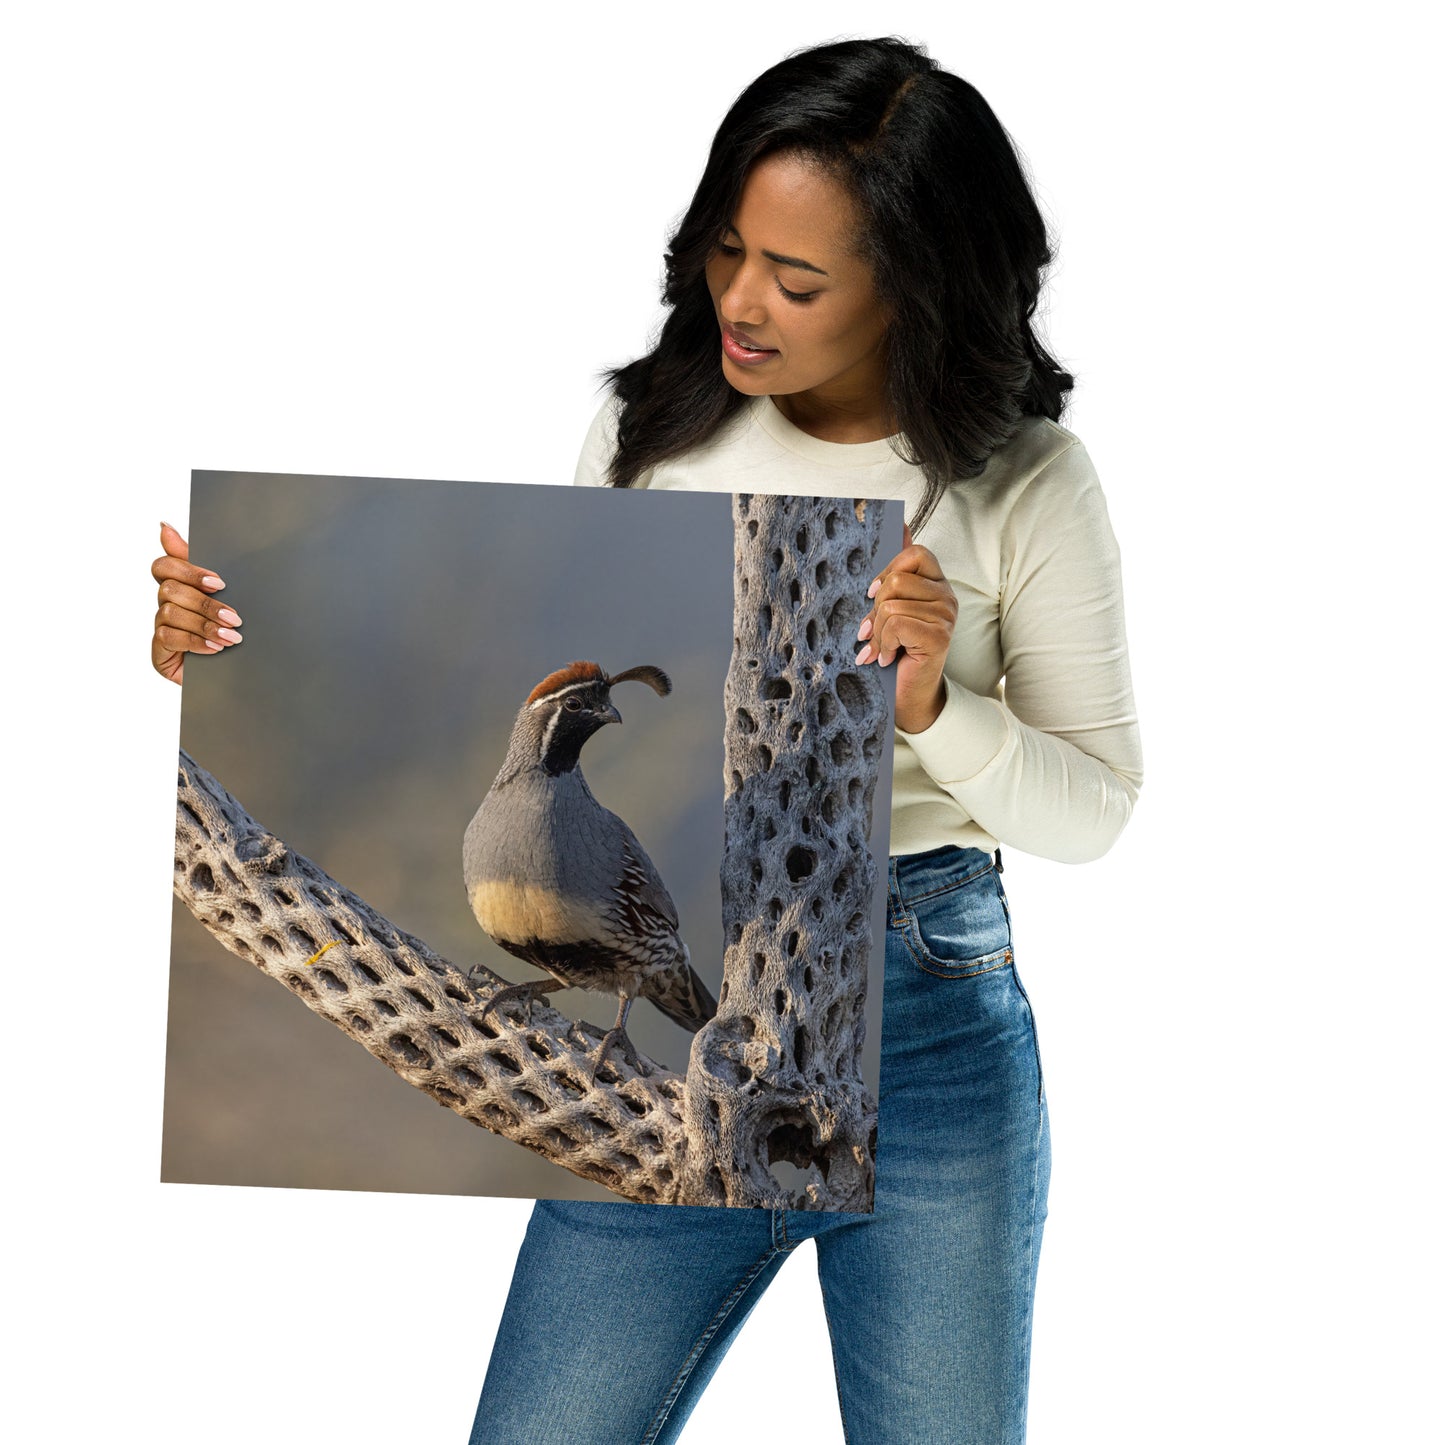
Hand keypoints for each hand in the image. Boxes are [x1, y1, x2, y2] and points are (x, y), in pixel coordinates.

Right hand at [150, 523, 242, 684]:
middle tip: (235, 617)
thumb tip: (164, 526)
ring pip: (170, 613)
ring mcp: (160, 627)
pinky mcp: (159, 651)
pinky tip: (216, 648)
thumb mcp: (226, 595)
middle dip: (205, 604)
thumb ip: (201, 563)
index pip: (164, 566)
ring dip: (205, 625)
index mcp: (180, 585)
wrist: (237, 674)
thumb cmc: (230, 629)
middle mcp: (165, 604)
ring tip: (232, 637)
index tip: (219, 583)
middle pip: (170, 589)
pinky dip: (195, 642)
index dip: (189, 571)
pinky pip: (168, 638)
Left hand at [854, 523, 956, 733]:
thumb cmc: (896, 651)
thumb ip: (897, 570)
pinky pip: (896, 623)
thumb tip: (900, 524)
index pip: (916, 553)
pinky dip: (883, 644)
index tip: (872, 594)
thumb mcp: (891, 608)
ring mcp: (946, 616)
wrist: (907, 696)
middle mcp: (947, 596)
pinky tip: (886, 658)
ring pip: (892, 604)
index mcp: (936, 584)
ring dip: (878, 632)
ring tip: (881, 648)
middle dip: (876, 608)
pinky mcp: (939, 636)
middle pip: (898, 580)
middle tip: (873, 631)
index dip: (889, 570)